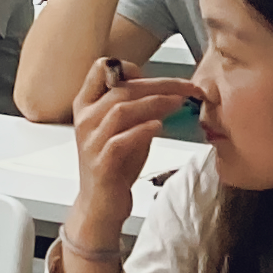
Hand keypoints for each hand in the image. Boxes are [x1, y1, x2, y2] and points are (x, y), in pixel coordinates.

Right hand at [67, 62, 194, 234]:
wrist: (101, 203)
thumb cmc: (115, 164)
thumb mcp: (125, 129)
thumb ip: (139, 108)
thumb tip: (169, 90)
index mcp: (86, 105)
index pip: (101, 69)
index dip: (133, 68)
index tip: (161, 78)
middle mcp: (85, 119)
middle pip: (121, 87)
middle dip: (159, 84)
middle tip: (187, 87)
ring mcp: (91, 142)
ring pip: (121, 110)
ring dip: (155, 103)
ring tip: (179, 102)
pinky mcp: (101, 164)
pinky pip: (120, 141)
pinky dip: (142, 130)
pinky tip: (159, 126)